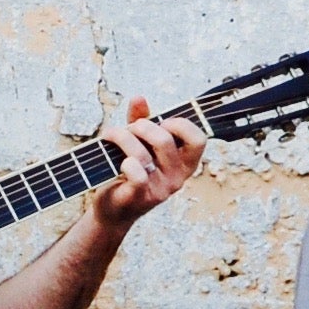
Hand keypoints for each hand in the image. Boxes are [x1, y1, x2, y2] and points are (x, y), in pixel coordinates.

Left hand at [86, 100, 202, 231]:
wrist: (113, 210)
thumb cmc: (129, 173)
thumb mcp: (138, 144)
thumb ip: (140, 120)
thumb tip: (139, 98)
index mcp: (184, 163)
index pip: (198, 139)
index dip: (180, 124)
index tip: (162, 121)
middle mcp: (177, 177)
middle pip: (165, 140)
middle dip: (141, 126)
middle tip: (128, 128)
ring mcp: (160, 190)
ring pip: (143, 154)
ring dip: (122, 138)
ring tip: (110, 136)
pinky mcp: (141, 198)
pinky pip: (137, 174)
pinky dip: (126, 162)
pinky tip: (118, 160)